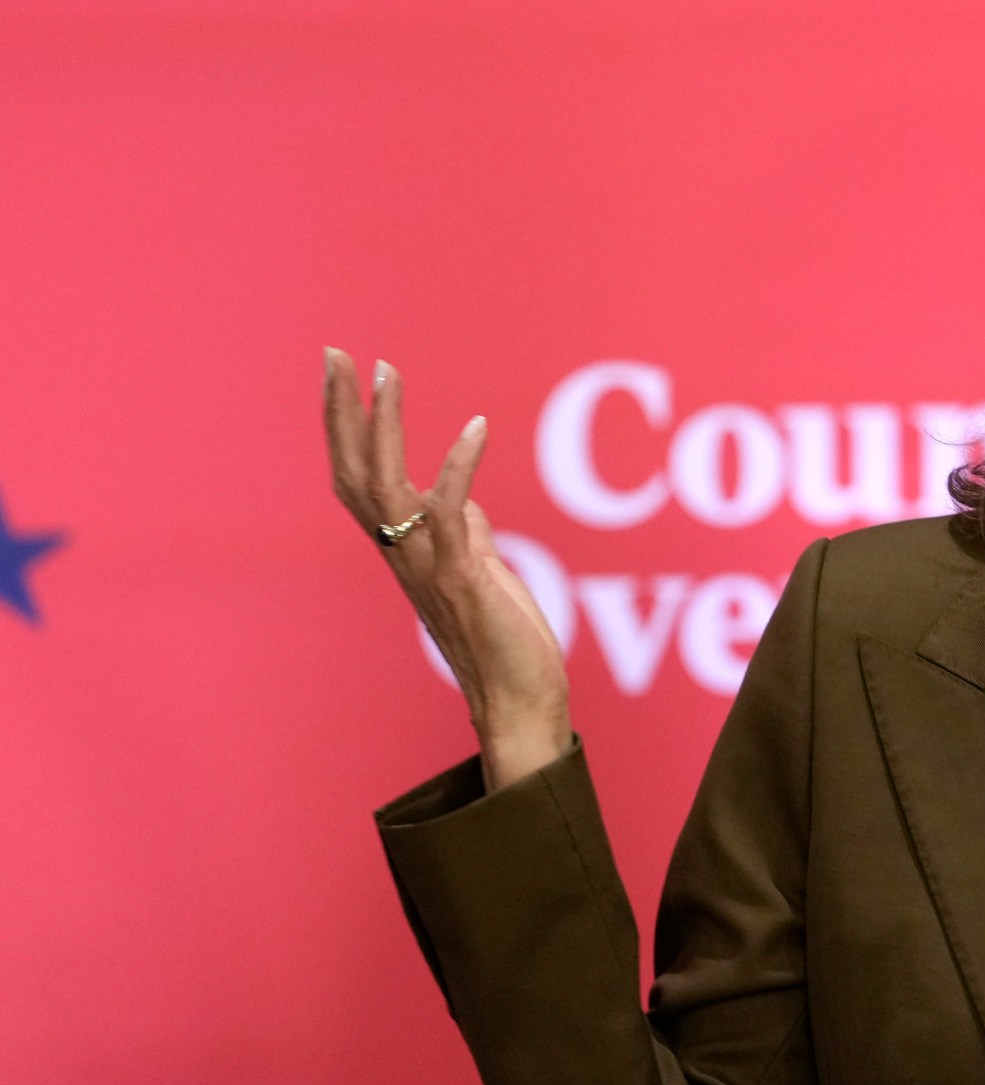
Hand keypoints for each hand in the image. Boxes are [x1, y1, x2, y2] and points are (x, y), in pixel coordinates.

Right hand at [323, 348, 571, 791]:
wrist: (519, 703)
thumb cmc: (503, 642)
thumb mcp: (482, 573)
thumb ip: (465, 534)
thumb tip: (460, 498)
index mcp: (404, 550)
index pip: (357, 479)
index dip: (345, 427)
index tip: (343, 372)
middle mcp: (403, 555)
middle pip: (353, 473)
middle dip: (343, 412)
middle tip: (337, 354)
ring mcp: (428, 566)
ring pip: (386, 488)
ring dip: (386, 426)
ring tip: (386, 371)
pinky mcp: (463, 578)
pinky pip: (451, 514)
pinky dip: (458, 468)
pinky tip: (475, 427)